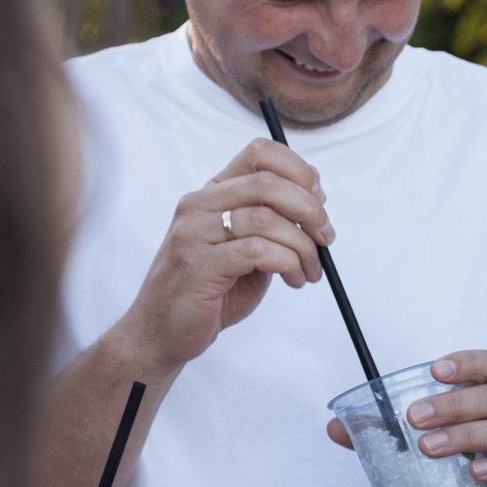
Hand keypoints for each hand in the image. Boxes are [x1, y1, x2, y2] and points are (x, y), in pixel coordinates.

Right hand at [111, 139, 333, 374]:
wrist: (161, 333)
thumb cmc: (211, 292)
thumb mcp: (247, 250)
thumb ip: (273, 224)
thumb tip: (317, 199)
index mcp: (212, 195)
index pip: (259, 154)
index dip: (299, 171)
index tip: (320, 199)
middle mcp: (198, 206)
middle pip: (268, 182)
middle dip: (310, 209)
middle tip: (326, 238)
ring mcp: (193, 234)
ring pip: (268, 219)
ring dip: (303, 247)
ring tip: (309, 271)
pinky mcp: (197, 265)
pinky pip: (258, 251)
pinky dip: (288, 264)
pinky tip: (294, 280)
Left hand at [324, 351, 486, 486]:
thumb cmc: (458, 465)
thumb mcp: (422, 442)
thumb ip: (381, 434)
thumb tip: (334, 427)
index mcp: (478, 401)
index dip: (467, 362)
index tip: (436, 370)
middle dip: (451, 403)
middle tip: (414, 418)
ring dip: (464, 435)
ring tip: (429, 448)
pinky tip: (474, 472)